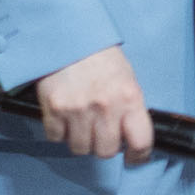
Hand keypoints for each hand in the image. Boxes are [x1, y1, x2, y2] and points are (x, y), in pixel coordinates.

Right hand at [24, 45, 149, 161]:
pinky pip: (56, 137)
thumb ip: (130, 106)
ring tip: (82, 124)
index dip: (139, 156)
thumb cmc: (101, 57)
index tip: (134, 158)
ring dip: (81, 141)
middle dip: (105, 146)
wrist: (69, 36)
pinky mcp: (54, 109)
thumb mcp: (127, 77)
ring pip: (80, 148)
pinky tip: (64, 117)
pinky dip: (59, 132)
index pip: (141, 141)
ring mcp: (78, 109)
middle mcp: (105, 107)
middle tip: (102, 134)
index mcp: (130, 97)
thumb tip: (131, 135)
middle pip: (106, 151)